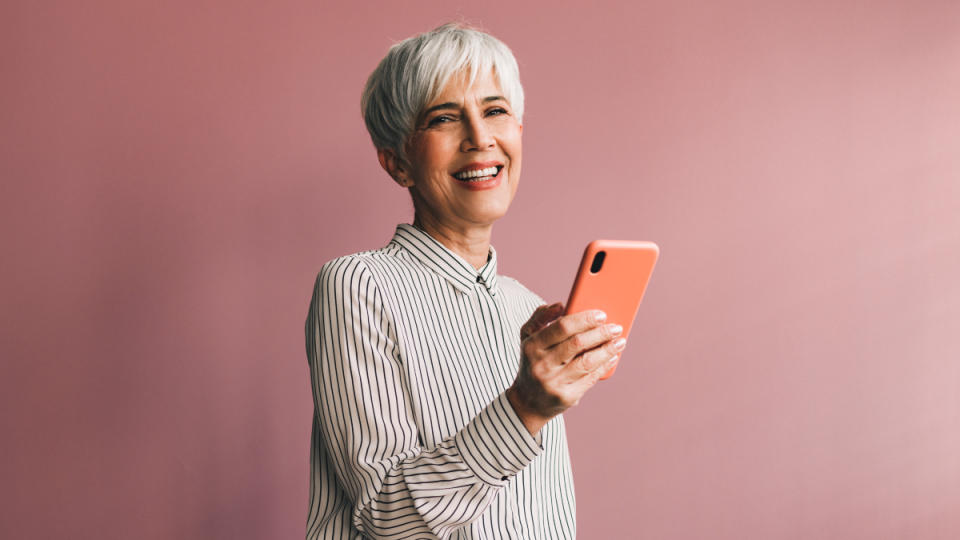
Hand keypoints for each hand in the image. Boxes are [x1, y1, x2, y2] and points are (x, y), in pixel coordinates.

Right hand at [507, 302, 625, 434]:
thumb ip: (540, 317)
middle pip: (577, 344)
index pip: (562, 328)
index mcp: (532, 346)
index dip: (584, 320)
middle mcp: (541, 365)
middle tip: (616, 328)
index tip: (601, 315)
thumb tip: (560, 305)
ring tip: (620, 341)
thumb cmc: (533, 362)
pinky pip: (590, 378)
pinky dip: (604, 366)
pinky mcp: (566, 397)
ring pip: (587, 362)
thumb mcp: (527, 338)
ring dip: (608, 350)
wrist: (528, 401)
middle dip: (600, 333)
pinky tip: (612, 357)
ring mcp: (553, 383)